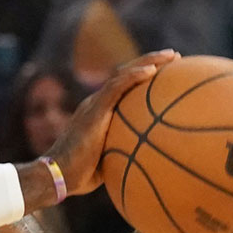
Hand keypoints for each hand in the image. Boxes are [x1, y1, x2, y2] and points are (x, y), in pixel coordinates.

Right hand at [44, 50, 178, 196]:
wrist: (58, 176)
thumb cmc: (82, 176)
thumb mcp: (110, 161)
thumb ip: (126, 152)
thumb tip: (151, 160)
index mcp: (99, 113)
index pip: (124, 88)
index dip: (144, 77)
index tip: (167, 72)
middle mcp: (96, 103)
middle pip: (126, 75)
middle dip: (151, 62)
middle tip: (174, 56)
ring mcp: (94, 104)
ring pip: (123, 74)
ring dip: (148, 62)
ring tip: (172, 55)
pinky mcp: (93, 110)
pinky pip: (116, 87)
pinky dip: (134, 76)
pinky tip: (152, 70)